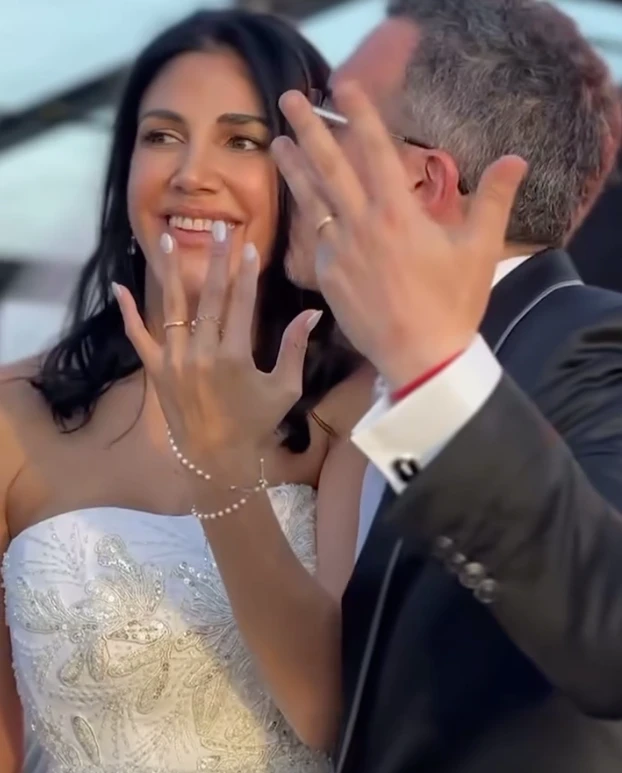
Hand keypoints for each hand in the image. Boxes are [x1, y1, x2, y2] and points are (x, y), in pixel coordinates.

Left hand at [113, 228, 320, 476]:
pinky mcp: (157, 371)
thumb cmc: (255, 423)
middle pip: (209, 297)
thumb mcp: (285, 389)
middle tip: (218, 227)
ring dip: (170, 271)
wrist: (217, 459)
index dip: (245, 273)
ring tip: (166, 237)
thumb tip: (312, 313)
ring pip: (172, 307)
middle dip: (215, 260)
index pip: (241, 304)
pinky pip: (139, 337)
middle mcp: (202, 354)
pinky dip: (129, 313)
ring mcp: (175, 361)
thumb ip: (295, 348)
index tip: (248, 246)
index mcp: (235, 357)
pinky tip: (119, 286)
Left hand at [272, 83, 526, 388]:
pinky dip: (309, 218)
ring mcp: (340, 253)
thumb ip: (493, 201)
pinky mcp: (329, 279)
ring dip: (294, 170)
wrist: (421, 357)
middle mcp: (362, 227)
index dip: (360, 115)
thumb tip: (515, 159)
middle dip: (309, 129)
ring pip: (313, 202)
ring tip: (277, 144)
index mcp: (398, 214)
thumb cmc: (453, 305)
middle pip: (330, 168)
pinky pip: (316, 240)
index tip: (343, 87)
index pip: (376, 152)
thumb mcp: (481, 251)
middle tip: (290, 99)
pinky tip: (303, 206)